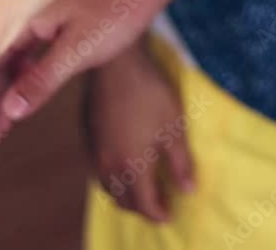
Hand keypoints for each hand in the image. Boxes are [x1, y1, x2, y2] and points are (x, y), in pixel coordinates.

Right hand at [0, 0, 170, 139]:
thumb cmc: (118, 7)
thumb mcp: (79, 51)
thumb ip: (42, 80)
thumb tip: (9, 111)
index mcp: (24, 17)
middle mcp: (27, 14)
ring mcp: (42, 15)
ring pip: (11, 57)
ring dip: (7, 89)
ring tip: (6, 123)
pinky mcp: (58, 18)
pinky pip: (29, 49)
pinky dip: (25, 73)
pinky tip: (28, 93)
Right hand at [84, 41, 193, 220]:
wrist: (115, 62)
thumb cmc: (150, 92)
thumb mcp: (174, 127)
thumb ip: (180, 162)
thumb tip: (188, 189)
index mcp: (132, 165)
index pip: (144, 204)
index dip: (158, 213)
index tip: (170, 213)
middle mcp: (108, 164)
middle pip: (123, 200)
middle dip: (141, 208)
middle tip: (158, 202)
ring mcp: (94, 151)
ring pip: (107, 187)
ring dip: (124, 194)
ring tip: (142, 187)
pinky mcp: (86, 137)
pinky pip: (97, 170)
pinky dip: (111, 178)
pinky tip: (123, 164)